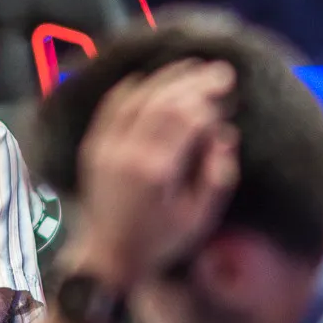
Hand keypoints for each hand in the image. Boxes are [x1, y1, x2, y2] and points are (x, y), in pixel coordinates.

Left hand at [74, 59, 239, 285]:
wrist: (108, 257)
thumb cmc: (159, 241)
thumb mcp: (199, 218)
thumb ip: (217, 176)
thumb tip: (226, 133)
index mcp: (157, 171)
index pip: (187, 120)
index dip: (210, 104)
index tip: (229, 98)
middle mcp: (128, 153)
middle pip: (164, 102)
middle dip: (195, 83)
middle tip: (221, 71)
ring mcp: (106, 147)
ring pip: (138, 98)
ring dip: (167, 79)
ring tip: (193, 66)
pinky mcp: (94, 147)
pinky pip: (111, 107)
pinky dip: (130, 89)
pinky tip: (149, 77)